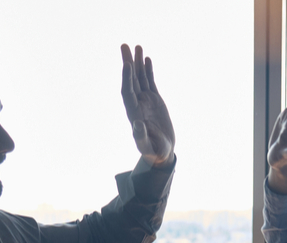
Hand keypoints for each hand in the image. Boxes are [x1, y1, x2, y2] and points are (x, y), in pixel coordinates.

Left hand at [120, 44, 175, 166]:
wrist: (161, 152)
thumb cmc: (154, 152)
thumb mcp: (148, 147)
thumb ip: (141, 137)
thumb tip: (136, 125)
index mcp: (134, 113)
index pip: (128, 92)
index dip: (126, 78)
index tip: (126, 64)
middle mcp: (137, 104)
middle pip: (131, 80)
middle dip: (128, 63)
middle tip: (124, 45)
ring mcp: (145, 101)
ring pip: (140, 78)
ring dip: (137, 62)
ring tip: (137, 46)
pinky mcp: (154, 101)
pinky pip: (150, 82)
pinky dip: (148, 70)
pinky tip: (146, 59)